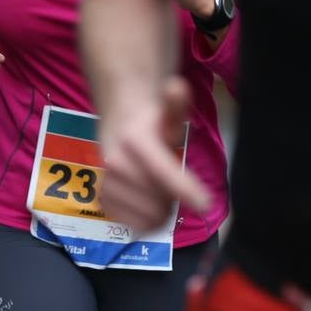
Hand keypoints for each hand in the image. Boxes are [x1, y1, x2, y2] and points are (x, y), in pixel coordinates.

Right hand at [99, 76, 210, 231]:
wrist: (117, 125)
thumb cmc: (151, 123)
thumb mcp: (168, 113)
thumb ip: (176, 104)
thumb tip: (177, 85)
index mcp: (135, 141)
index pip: (163, 172)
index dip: (186, 189)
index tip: (206, 204)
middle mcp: (115, 164)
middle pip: (159, 200)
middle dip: (174, 196)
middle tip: (174, 181)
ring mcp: (107, 184)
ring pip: (149, 216)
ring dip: (161, 209)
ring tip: (160, 188)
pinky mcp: (103, 201)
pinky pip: (135, 225)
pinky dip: (147, 220)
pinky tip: (150, 203)